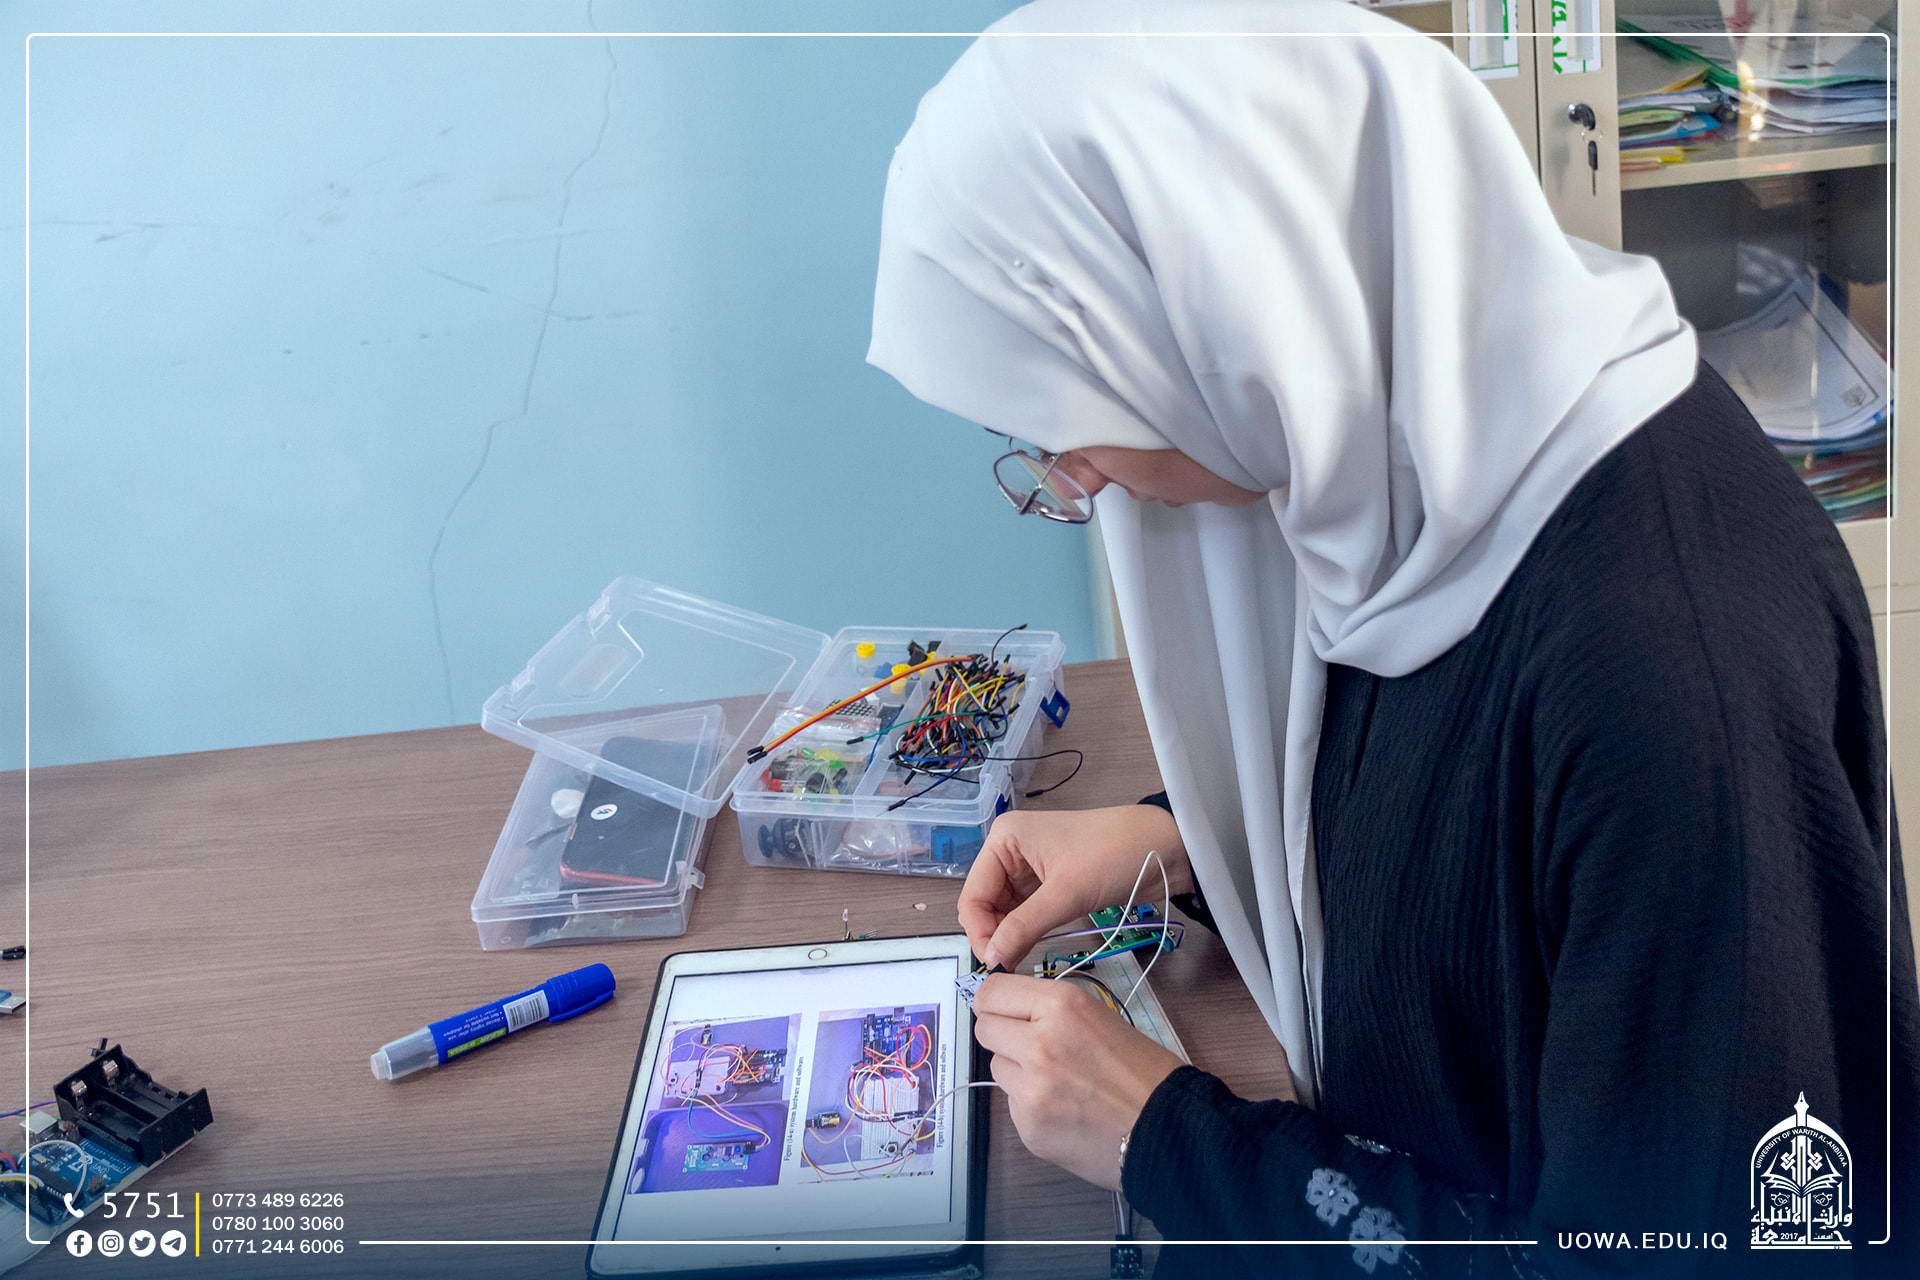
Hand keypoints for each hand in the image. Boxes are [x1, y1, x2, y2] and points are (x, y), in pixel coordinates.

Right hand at [960, 806, 1192, 970]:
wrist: (1165, 846)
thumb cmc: (1113, 856)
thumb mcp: (1066, 893)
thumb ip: (1024, 927)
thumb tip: (992, 961)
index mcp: (1004, 839)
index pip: (974, 895)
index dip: (980, 932)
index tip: (995, 965)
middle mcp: (1009, 851)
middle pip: (985, 904)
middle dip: (994, 936)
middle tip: (1010, 968)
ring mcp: (1029, 868)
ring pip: (1004, 912)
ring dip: (1010, 936)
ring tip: (1021, 963)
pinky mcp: (1049, 883)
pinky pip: (1025, 912)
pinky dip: (1026, 932)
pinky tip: (1031, 950)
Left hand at [972, 973, 1185, 1190]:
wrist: (1168, 1129)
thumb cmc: (1145, 1074)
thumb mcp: (1098, 1016)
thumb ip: (1050, 1010)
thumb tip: (1010, 1009)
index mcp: (1062, 1006)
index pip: (991, 991)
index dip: (995, 1000)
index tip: (1000, 1007)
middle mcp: (1039, 1043)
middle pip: (984, 1028)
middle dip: (1003, 1033)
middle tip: (1030, 1043)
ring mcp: (1031, 1089)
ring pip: (997, 1067)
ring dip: (1018, 1070)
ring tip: (1059, 1080)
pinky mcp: (1028, 1127)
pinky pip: (1012, 1104)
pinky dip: (1031, 1104)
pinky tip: (1065, 1108)